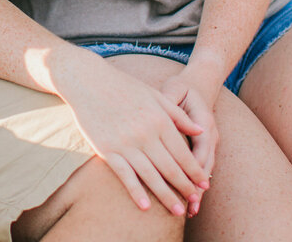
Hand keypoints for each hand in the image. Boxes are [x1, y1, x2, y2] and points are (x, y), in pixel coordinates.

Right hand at [60, 60, 208, 215]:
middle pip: (170, 167)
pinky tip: (146, 206)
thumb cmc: (123, 86)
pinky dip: (136, 192)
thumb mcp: (155, 95)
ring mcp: (126, 144)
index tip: (204, 184)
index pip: (183, 152)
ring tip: (177, 210)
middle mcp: (146, 134)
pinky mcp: (107, 150)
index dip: (195, 171)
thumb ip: (178, 115)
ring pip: (151, 176)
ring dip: (166, 195)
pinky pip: (125, 175)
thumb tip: (200, 131)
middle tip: (194, 201)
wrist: (88, 81)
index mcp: (159, 119)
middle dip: (185, 187)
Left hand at [160, 74, 219, 217]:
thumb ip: (169, 101)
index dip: (195, 166)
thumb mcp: (175, 89)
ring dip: (198, 191)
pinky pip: (202, 169)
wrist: (199, 85)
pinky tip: (190, 202)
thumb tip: (160, 112)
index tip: (187, 182)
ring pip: (205, 170)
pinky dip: (196, 185)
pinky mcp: (204, 149)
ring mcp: (210, 143)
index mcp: (203, 121)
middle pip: (205, 165)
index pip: (201, 148)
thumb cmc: (183, 88)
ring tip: (190, 211)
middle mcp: (210, 134)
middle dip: (197, 186)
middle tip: (189, 205)